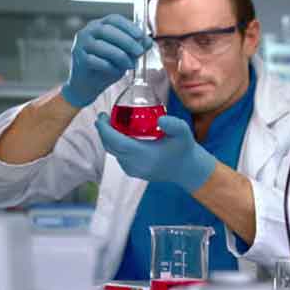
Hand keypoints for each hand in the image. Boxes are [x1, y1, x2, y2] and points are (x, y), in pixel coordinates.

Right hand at [61, 15, 152, 107]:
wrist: (88, 85)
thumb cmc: (107, 66)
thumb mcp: (126, 55)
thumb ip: (136, 47)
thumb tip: (149, 42)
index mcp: (99, 25)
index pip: (114, 19)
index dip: (128, 26)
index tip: (141, 36)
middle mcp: (88, 31)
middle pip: (107, 30)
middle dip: (127, 41)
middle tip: (140, 52)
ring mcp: (81, 44)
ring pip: (101, 45)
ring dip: (120, 56)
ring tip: (131, 65)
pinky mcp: (79, 59)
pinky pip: (95, 60)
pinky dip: (109, 66)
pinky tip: (116, 71)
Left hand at [95, 113, 216, 192]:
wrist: (187, 169)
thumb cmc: (184, 148)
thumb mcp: (183, 133)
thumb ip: (173, 124)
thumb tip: (160, 119)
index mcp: (144, 154)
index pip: (116, 142)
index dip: (105, 129)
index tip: (102, 116)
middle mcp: (135, 164)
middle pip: (110, 146)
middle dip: (103, 131)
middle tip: (104, 117)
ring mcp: (133, 170)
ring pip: (113, 152)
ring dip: (108, 138)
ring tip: (111, 124)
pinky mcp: (133, 172)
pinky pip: (119, 157)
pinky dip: (115, 145)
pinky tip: (120, 136)